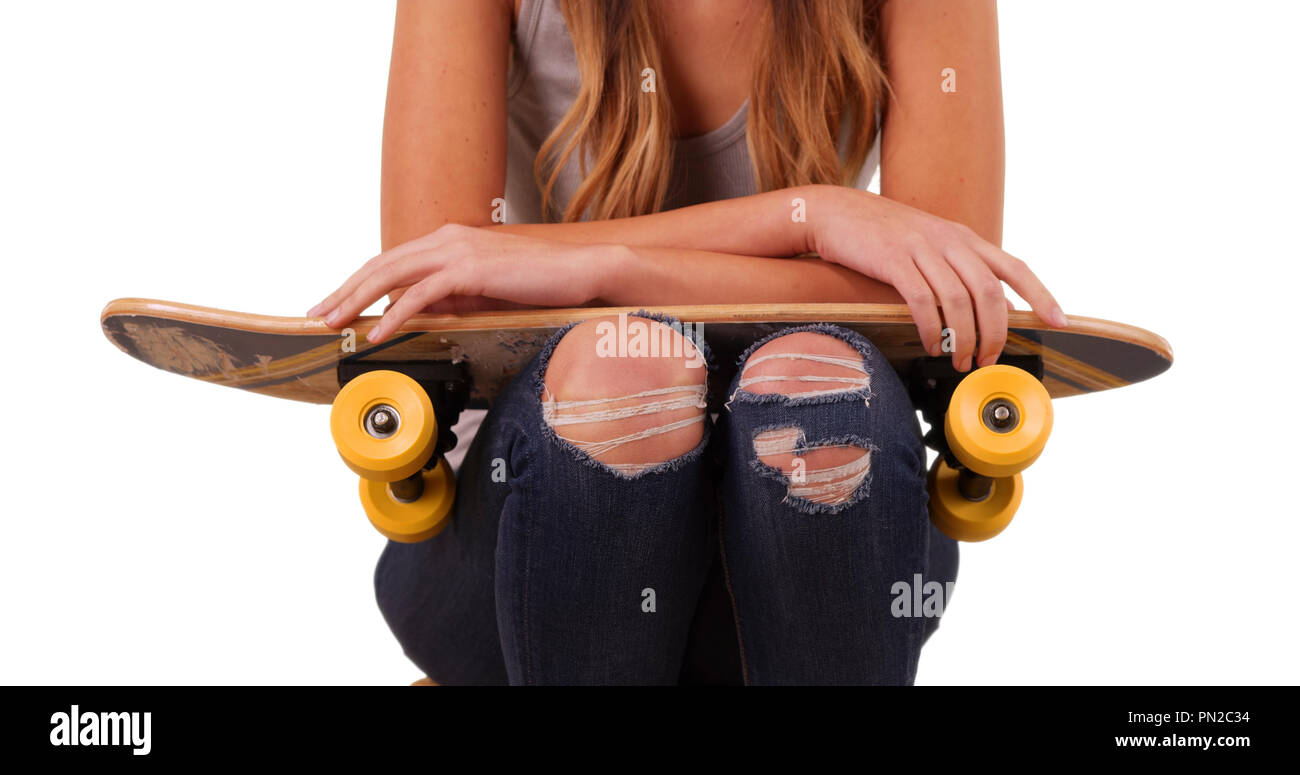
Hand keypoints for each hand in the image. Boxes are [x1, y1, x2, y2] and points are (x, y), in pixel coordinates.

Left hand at [307, 225, 614, 342]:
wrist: (582, 271)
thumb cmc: (542, 282)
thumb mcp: (486, 292)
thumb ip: (454, 298)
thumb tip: (423, 315)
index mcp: (449, 240)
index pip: (391, 261)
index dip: (357, 283)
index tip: (335, 304)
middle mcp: (447, 238)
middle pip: (381, 264)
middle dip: (345, 291)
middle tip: (318, 314)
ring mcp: (458, 250)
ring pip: (392, 274)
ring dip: (358, 300)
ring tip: (336, 323)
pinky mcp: (471, 269)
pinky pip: (423, 295)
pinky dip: (396, 314)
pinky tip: (380, 332)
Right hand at [805, 185, 1066, 370]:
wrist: (834, 212)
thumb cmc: (879, 235)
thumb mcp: (928, 243)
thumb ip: (957, 268)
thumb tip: (986, 307)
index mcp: (963, 238)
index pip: (1014, 268)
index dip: (1041, 295)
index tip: (1059, 321)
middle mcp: (949, 241)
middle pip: (990, 291)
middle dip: (995, 332)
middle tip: (987, 358)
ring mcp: (921, 248)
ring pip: (959, 300)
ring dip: (964, 337)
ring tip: (960, 360)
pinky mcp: (893, 260)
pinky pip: (922, 301)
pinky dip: (931, 328)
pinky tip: (931, 344)